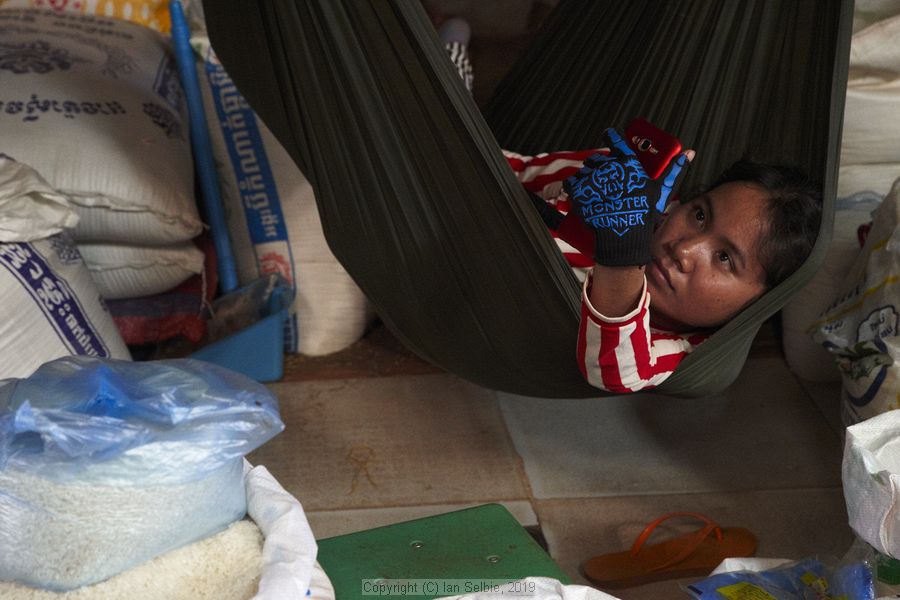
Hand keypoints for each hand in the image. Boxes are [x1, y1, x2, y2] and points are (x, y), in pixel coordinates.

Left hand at [563, 128, 689, 265]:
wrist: (623, 236)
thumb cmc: (643, 214)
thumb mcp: (661, 191)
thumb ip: (674, 170)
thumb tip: (689, 152)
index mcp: (628, 164)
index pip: (616, 140)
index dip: (611, 135)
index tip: (607, 133)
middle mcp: (609, 167)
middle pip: (598, 158)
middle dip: (600, 166)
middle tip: (605, 181)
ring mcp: (592, 179)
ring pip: (585, 169)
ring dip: (588, 177)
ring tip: (596, 192)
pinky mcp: (579, 191)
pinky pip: (571, 182)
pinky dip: (575, 187)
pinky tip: (582, 194)